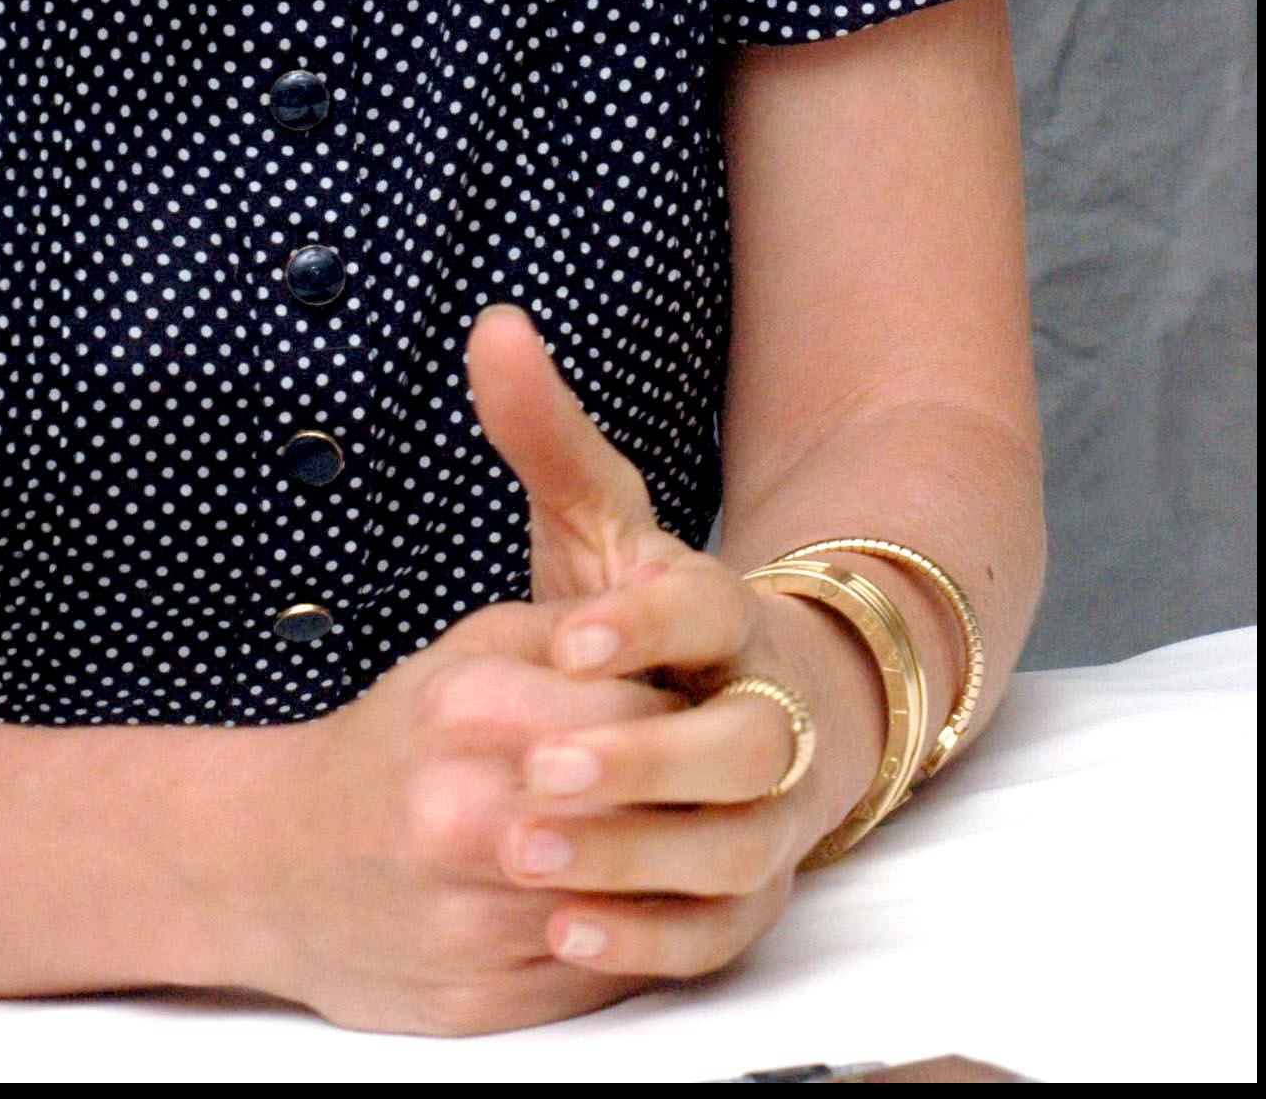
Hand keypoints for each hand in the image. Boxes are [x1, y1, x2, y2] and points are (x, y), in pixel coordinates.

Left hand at [243, 305, 880, 1035]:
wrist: (765, 707)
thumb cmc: (653, 611)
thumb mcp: (600, 521)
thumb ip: (547, 434)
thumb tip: (493, 324)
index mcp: (725, 613)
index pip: (702, 608)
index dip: (641, 623)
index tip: (568, 635)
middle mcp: (766, 711)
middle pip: (736, 743)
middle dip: (637, 758)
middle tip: (534, 768)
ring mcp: (772, 810)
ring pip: (731, 845)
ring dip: (632, 855)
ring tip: (523, 859)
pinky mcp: (754, 892)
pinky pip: (718, 931)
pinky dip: (648, 940)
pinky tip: (563, 939)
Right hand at [250, 591, 693, 1035]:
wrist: (275, 863)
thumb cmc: (387, 751)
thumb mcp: (464, 655)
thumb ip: (567, 632)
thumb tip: (669, 618)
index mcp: (472, 713)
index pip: (639, 717)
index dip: (687, 717)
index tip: (703, 714)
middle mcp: (469, 816)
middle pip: (639, 813)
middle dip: (686, 800)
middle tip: (710, 786)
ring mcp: (474, 918)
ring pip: (629, 906)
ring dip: (669, 880)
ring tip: (682, 845)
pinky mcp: (482, 1000)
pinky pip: (599, 978)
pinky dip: (631, 944)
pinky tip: (634, 909)